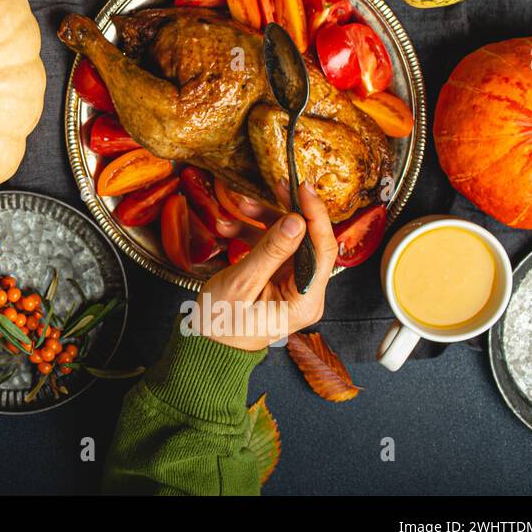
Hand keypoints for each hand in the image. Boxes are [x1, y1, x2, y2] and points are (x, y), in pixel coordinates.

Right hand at [191, 182, 337, 351]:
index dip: (316, 215)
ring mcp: (294, 286)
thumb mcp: (242, 284)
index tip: (303, 190)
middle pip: (308, 241)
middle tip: (276, 186)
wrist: (208, 346)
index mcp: (305, 300)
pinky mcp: (280, 280)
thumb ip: (270, 251)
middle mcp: (307, 293)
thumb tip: (297, 221)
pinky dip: (254, 235)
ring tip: (239, 208)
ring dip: (264, 222)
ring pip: (289, 241)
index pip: (323, 250)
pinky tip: (231, 227)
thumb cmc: (221, 324)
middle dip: (287, 213)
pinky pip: (274, 249)